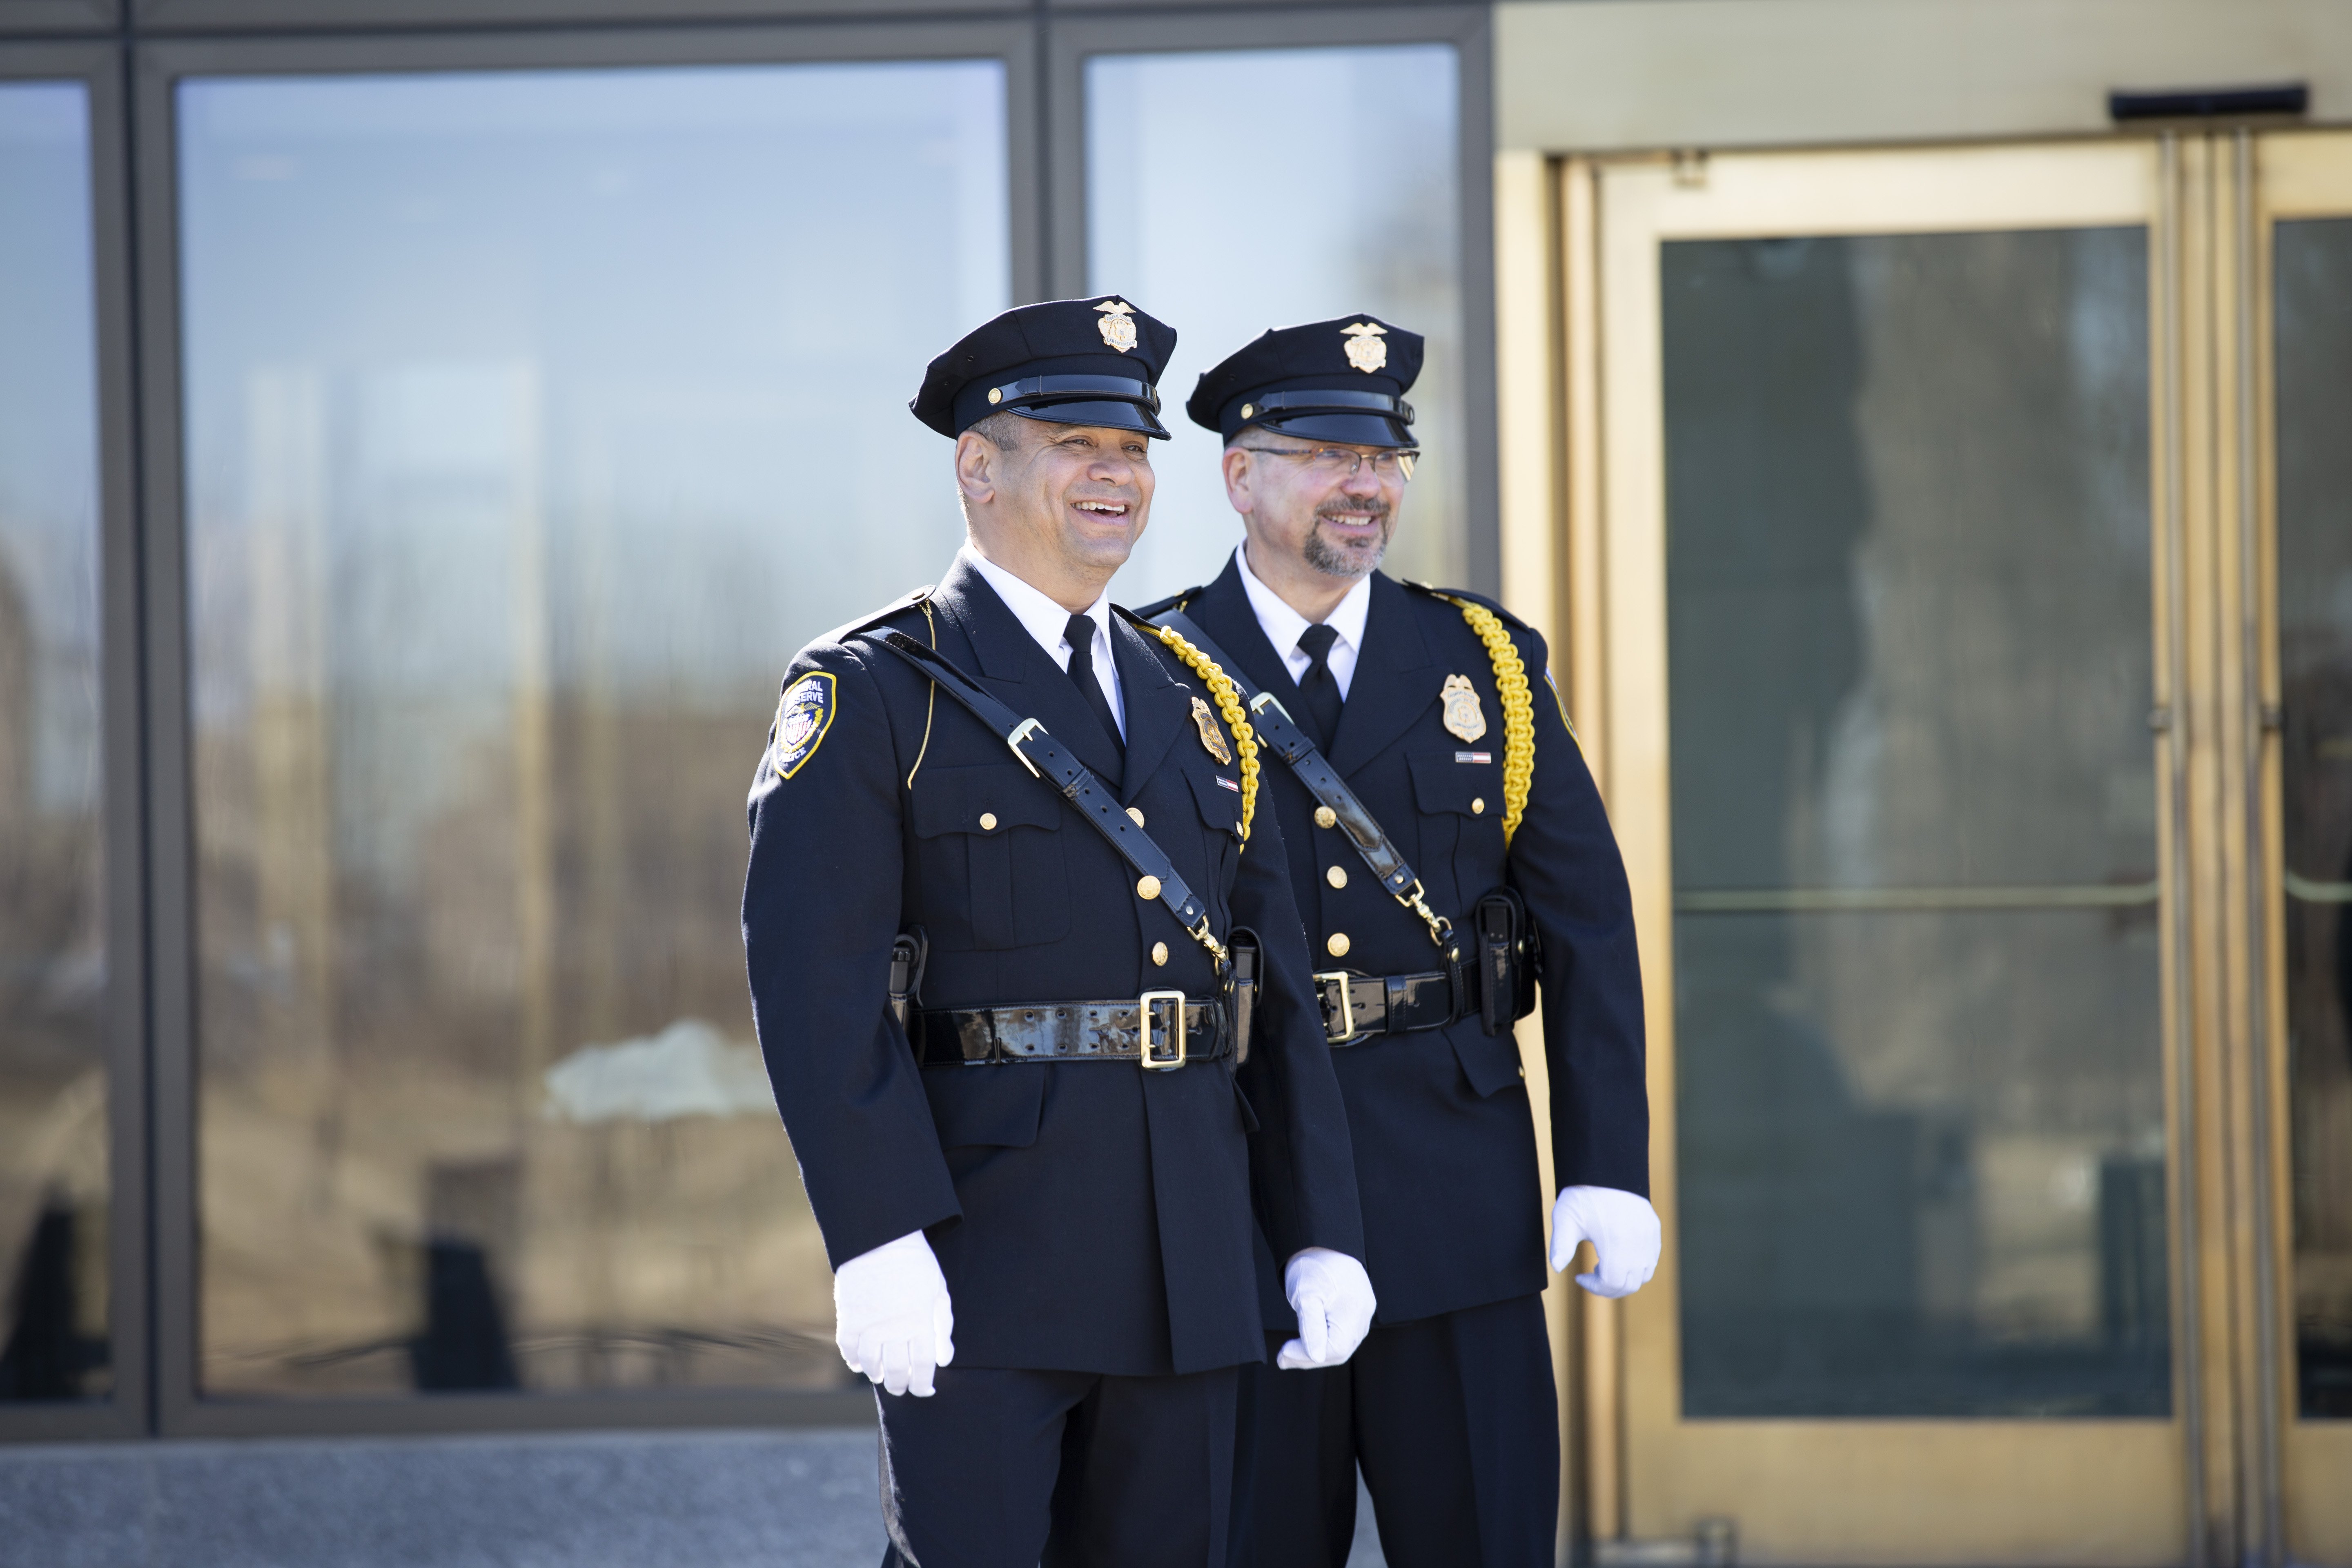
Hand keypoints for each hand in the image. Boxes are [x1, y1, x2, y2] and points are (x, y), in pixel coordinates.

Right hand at [833, 1230, 954, 1396]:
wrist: (881, 1237)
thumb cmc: (916, 1264)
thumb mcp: (938, 1291)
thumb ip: (942, 1327)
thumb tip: (944, 1360)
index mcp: (920, 1321)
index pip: (923, 1367)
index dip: (923, 1385)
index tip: (925, 1391)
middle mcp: (895, 1327)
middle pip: (896, 1371)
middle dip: (900, 1385)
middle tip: (901, 1386)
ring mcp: (869, 1323)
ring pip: (871, 1365)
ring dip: (877, 1375)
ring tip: (882, 1375)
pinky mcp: (849, 1317)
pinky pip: (849, 1349)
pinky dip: (855, 1360)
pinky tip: (861, 1363)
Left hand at [1276, 1247, 1376, 1369]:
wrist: (1322, 1242)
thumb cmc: (1313, 1266)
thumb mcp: (1305, 1295)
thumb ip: (1312, 1327)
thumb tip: (1317, 1357)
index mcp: (1353, 1310)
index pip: (1334, 1349)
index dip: (1307, 1356)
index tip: (1283, 1353)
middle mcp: (1363, 1316)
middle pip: (1338, 1351)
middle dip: (1308, 1357)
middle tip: (1282, 1357)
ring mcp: (1362, 1314)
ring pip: (1340, 1346)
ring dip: (1314, 1352)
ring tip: (1289, 1352)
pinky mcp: (1357, 1312)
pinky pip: (1341, 1336)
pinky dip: (1322, 1342)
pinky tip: (1305, 1342)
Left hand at [1549, 1186, 1660, 1297]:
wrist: (1606, 1167)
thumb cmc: (1583, 1194)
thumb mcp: (1566, 1218)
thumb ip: (1560, 1246)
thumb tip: (1556, 1268)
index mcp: (1616, 1241)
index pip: (1612, 1283)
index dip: (1595, 1287)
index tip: (1580, 1277)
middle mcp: (1638, 1241)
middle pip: (1630, 1284)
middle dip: (1609, 1286)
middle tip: (1593, 1274)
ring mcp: (1649, 1235)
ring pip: (1644, 1275)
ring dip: (1625, 1278)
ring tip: (1605, 1264)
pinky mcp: (1654, 1228)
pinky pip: (1652, 1259)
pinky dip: (1638, 1266)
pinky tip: (1619, 1254)